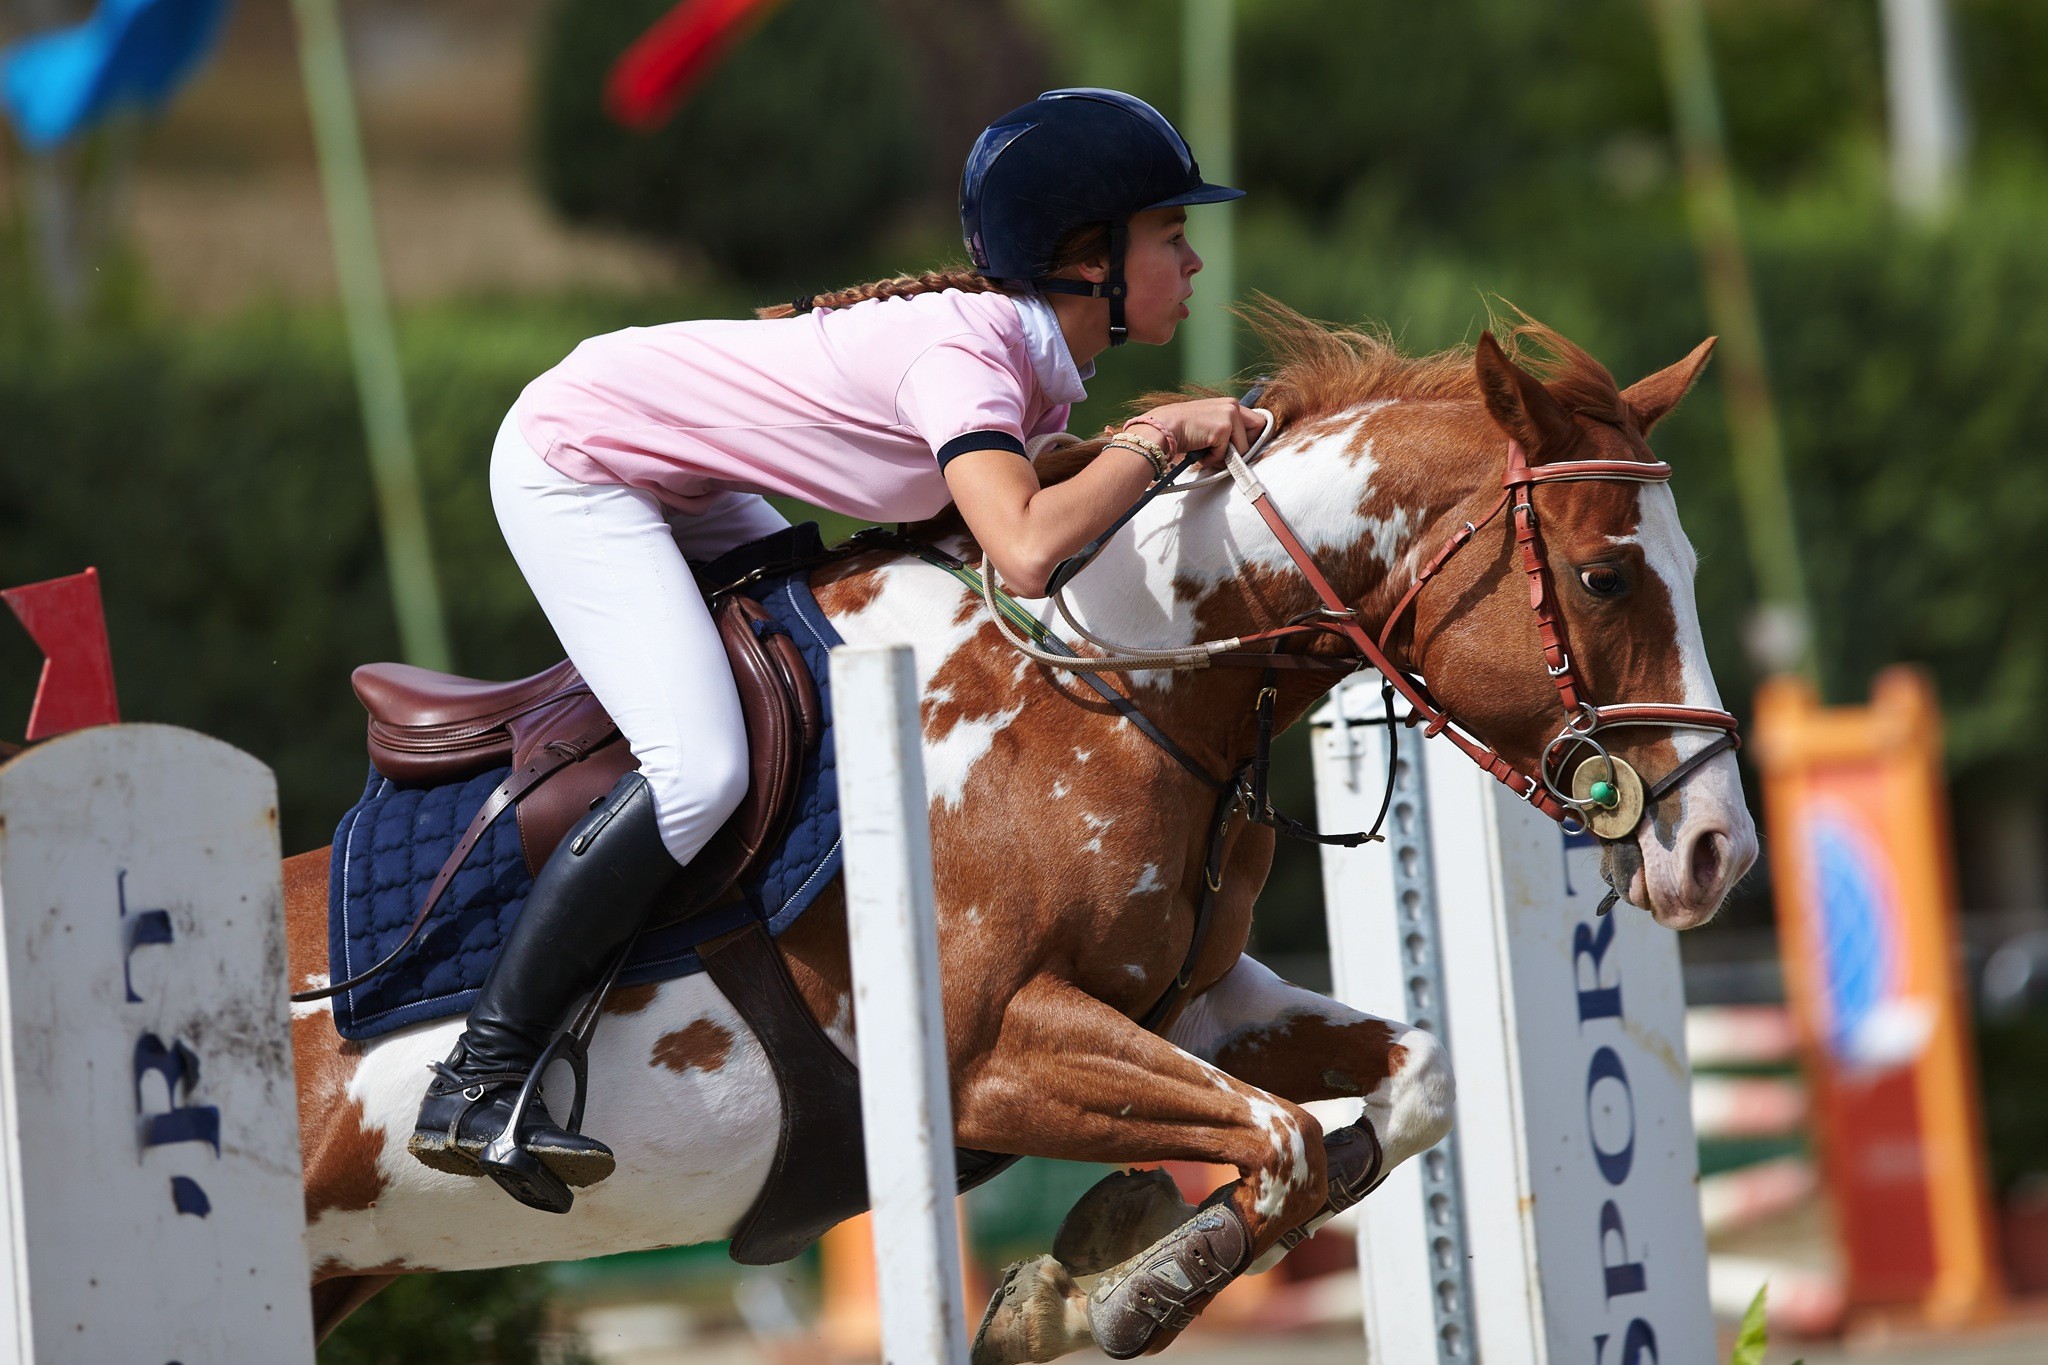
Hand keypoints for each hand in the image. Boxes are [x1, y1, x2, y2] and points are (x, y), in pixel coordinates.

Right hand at [1126, 398, 1266, 469]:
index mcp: (1229, 404)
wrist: (1162, 428)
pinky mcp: (1224, 427)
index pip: (1256, 421)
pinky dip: (1214, 459)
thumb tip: (1239, 452)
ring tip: (1207, 453)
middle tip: (1226, 455)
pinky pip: (1228, 454)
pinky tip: (1200, 452)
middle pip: (1259, 430)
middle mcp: (1233, 405)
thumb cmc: (1180, 430)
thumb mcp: (1207, 425)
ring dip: (1225, 456)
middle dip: (1245, 447)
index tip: (1242, 451)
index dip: (1251, 438)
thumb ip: (1225, 431)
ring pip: (1244, 447)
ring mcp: (1230, 415)